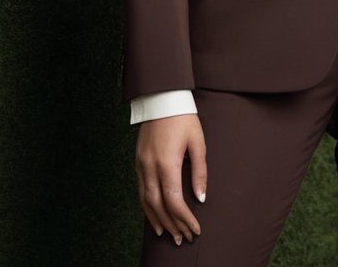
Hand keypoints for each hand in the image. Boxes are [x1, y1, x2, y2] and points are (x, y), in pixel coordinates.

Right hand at [135, 113, 206, 245]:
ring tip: (169, 234)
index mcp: (167, 162)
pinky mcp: (137, 161)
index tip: (195, 229)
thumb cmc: (183, 118)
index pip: (174, 200)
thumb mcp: (198, 142)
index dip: (184, 218)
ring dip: (158, 220)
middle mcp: (150, 166)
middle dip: (172, 224)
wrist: (162, 98)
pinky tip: (155, 216)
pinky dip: (147, 207)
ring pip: (145, 201)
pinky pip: (141, 190)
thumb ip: (199, 171)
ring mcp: (141, 164)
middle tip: (183, 238)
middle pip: (158, 205)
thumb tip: (200, 198)